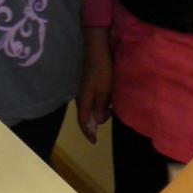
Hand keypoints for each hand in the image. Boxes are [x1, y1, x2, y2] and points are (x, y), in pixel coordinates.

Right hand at [77, 28, 113, 142]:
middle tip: (104, 126)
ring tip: (110, 114)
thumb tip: (99, 122)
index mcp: (84, 99)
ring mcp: (84, 90)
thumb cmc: (102, 70)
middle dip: (93, 124)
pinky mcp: (89, 84)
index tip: (95, 142)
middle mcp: (81, 96)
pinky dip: (99, 106)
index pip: (83, 121)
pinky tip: (108, 103)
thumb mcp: (104, 90)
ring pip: (89, 108)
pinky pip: (92, 100)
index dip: (88, 132)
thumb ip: (101, 107)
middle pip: (85, 116)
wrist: (97, 49)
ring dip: (98, 114)